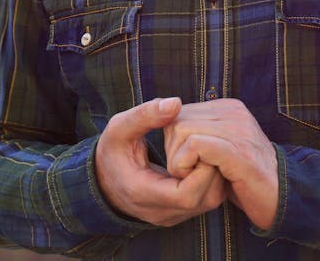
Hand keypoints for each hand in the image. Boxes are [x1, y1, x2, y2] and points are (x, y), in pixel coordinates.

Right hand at [94, 97, 226, 226]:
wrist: (103, 180)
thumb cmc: (112, 151)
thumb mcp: (120, 128)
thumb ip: (145, 115)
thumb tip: (175, 102)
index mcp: (143, 193)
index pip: (186, 195)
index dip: (201, 168)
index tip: (200, 142)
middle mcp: (160, 212)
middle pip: (204, 199)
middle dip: (214, 168)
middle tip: (211, 141)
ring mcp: (171, 216)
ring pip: (210, 201)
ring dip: (216, 173)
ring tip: (208, 147)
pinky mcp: (179, 213)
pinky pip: (206, 199)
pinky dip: (212, 178)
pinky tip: (205, 157)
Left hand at [163, 99, 278, 229]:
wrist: (283, 197)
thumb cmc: (245, 178)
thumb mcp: (222, 149)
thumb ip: (202, 133)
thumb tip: (172, 124)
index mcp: (228, 108)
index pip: (180, 112)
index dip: (175, 142)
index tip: (189, 164)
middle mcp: (232, 112)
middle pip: (177, 120)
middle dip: (173, 151)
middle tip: (189, 173)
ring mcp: (237, 129)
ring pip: (181, 130)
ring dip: (178, 161)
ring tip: (195, 177)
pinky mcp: (237, 150)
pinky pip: (194, 145)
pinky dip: (185, 165)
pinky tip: (196, 179)